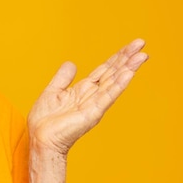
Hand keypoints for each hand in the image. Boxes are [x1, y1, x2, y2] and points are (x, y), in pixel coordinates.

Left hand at [28, 39, 148, 155]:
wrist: (40, 138)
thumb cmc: (44, 120)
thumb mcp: (52, 91)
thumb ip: (63, 78)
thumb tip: (71, 63)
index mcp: (83, 90)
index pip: (104, 70)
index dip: (117, 57)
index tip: (132, 45)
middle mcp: (92, 95)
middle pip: (113, 72)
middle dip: (127, 58)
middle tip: (142, 43)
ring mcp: (94, 104)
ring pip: (114, 82)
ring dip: (128, 68)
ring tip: (142, 56)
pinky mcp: (92, 113)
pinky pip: (107, 96)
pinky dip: (118, 85)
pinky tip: (128, 73)